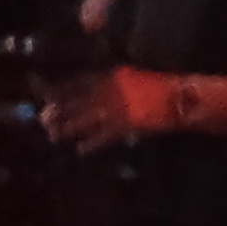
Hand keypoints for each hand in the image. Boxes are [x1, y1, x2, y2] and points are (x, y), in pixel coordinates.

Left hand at [40, 68, 172, 150]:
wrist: (182, 98)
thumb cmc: (163, 86)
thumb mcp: (136, 76)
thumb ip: (118, 78)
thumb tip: (103, 82)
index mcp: (113, 75)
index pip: (80, 81)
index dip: (62, 88)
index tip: (46, 94)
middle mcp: (112, 91)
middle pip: (79, 101)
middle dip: (61, 111)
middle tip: (44, 120)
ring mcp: (120, 108)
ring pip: (88, 118)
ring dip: (71, 127)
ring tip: (56, 136)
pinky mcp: (128, 125)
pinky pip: (106, 136)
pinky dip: (93, 143)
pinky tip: (81, 149)